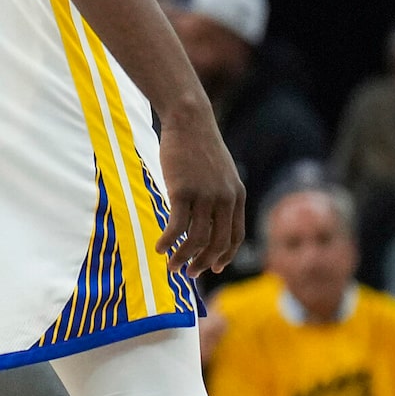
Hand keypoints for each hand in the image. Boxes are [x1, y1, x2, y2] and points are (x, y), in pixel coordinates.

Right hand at [156, 110, 244, 276]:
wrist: (190, 121)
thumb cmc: (199, 146)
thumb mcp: (219, 173)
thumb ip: (220, 195)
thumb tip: (208, 217)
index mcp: (236, 196)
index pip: (235, 236)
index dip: (224, 256)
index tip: (212, 268)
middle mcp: (225, 199)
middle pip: (217, 243)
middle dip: (203, 263)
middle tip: (188, 274)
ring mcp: (205, 196)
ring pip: (197, 239)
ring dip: (184, 258)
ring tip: (171, 266)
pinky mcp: (183, 191)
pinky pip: (177, 226)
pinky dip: (168, 241)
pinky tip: (158, 248)